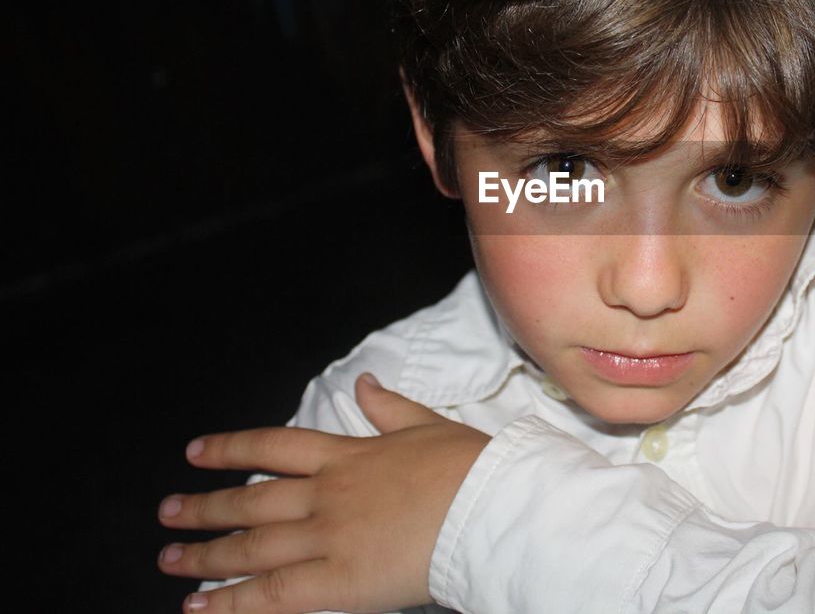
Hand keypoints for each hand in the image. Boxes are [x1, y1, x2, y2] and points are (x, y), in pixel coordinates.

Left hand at [157, 373, 489, 612]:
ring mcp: (327, 539)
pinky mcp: (337, 583)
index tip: (197, 452)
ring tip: (170, 557)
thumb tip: (363, 382)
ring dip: (204, 553)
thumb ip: (388, 408)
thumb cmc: (468, 467)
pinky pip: (273, 595)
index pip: (273, 446)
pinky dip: (231, 602)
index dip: (230, 448)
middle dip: (204, 507)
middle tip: (167, 513)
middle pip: (251, 501)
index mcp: (347, 456)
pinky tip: (198, 608)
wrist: (488, 507)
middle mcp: (326, 495)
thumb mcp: (426, 426)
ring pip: (251, 546)